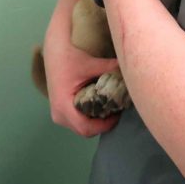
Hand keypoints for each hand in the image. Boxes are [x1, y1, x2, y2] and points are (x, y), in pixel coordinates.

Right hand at [44, 0, 120, 136]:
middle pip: (84, 131)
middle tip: (116, 112)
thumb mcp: (91, 64)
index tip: (117, 115)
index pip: (86, 128)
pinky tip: (99, 106)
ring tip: (109, 109)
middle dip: (102, 125)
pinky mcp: (59, 111)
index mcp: (63, 106)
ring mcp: (57, 114)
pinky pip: (76, 121)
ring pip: (80, 128)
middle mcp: (58, 114)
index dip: (104, 126)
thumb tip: (129, 70)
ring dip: (95, 123)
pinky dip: (88, 118)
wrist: (54, 52)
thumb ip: (110, 68)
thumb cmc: (70, 57)